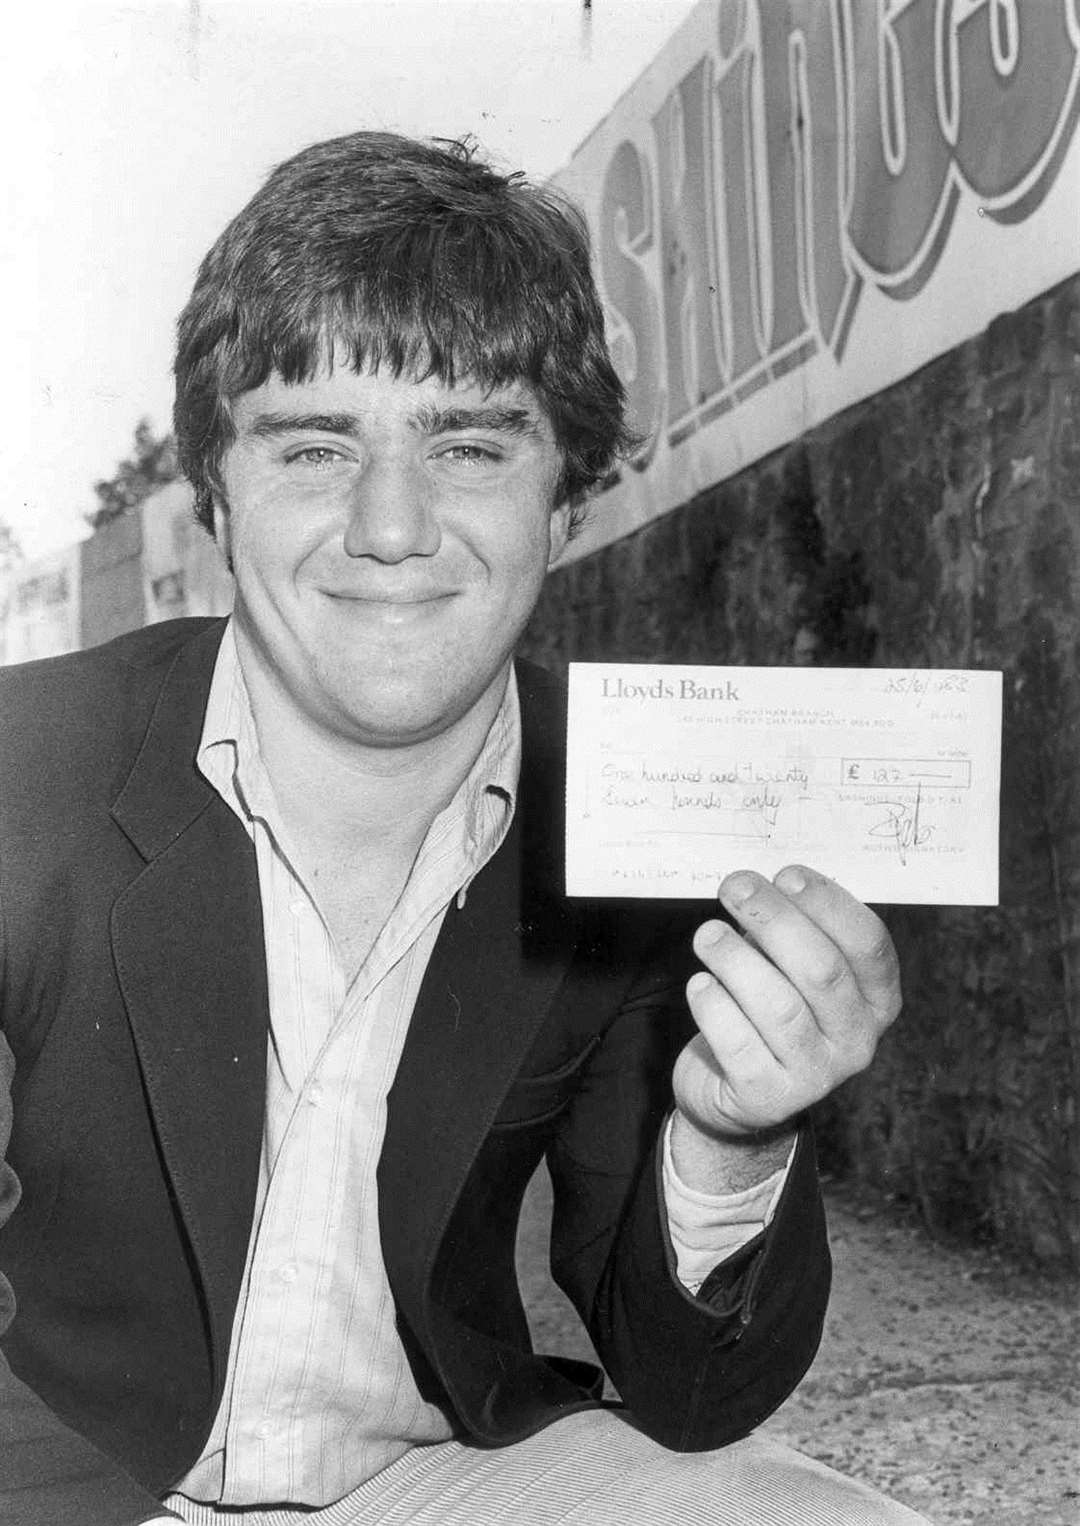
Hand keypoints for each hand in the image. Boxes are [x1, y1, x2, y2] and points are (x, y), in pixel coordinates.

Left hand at [673, 865, 900, 1141]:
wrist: (731, 1091)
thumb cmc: (763, 1010)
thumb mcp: (787, 968)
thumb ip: (786, 933)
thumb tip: (758, 887)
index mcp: (876, 999)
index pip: (868, 945)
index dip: (829, 904)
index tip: (787, 874)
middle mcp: (857, 1040)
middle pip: (822, 970)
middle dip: (775, 920)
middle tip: (735, 886)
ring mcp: (817, 1075)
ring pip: (779, 1006)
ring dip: (736, 959)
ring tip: (706, 935)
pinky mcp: (770, 1098)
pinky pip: (739, 1043)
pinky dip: (715, 1005)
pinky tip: (700, 985)